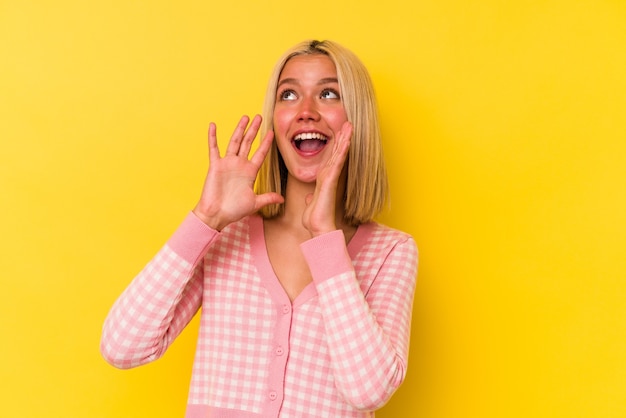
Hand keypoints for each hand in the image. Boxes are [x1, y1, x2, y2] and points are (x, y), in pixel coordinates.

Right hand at [193, 115, 283, 230]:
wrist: (217, 215)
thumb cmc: (234, 210)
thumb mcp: (254, 203)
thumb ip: (268, 198)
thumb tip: (282, 199)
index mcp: (250, 172)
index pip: (260, 154)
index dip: (266, 143)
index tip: (272, 133)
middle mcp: (239, 165)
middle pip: (248, 143)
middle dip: (254, 130)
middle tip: (260, 117)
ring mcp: (227, 164)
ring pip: (234, 142)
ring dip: (239, 129)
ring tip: (245, 117)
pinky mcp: (215, 165)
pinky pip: (214, 149)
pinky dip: (213, 137)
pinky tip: (213, 125)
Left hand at [302, 121, 351, 236]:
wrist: (318, 226)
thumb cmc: (315, 217)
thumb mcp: (310, 204)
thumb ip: (311, 198)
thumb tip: (309, 197)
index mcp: (324, 178)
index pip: (331, 158)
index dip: (336, 145)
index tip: (339, 133)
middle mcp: (329, 175)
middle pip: (337, 152)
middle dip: (342, 137)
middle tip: (348, 123)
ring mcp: (331, 176)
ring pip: (339, 153)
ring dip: (345, 138)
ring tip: (349, 125)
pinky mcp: (330, 179)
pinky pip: (337, 161)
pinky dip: (342, 149)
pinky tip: (346, 139)